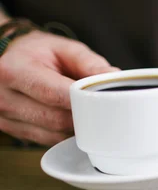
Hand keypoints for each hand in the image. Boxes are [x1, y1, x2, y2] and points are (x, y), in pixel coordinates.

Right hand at [0, 30, 118, 144]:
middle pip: (56, 119)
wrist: (9, 59)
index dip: (83, 102)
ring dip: (76, 127)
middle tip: (102, 109)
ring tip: (86, 111)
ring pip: (53, 134)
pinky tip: (72, 120)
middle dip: (84, 116)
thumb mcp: (64, 48)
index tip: (104, 102)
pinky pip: (48, 140)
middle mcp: (4, 97)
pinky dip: (65, 133)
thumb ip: (90, 63)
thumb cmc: (38, 52)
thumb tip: (114, 78)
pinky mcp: (12, 131)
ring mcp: (4, 117)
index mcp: (14, 70)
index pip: (55, 95)